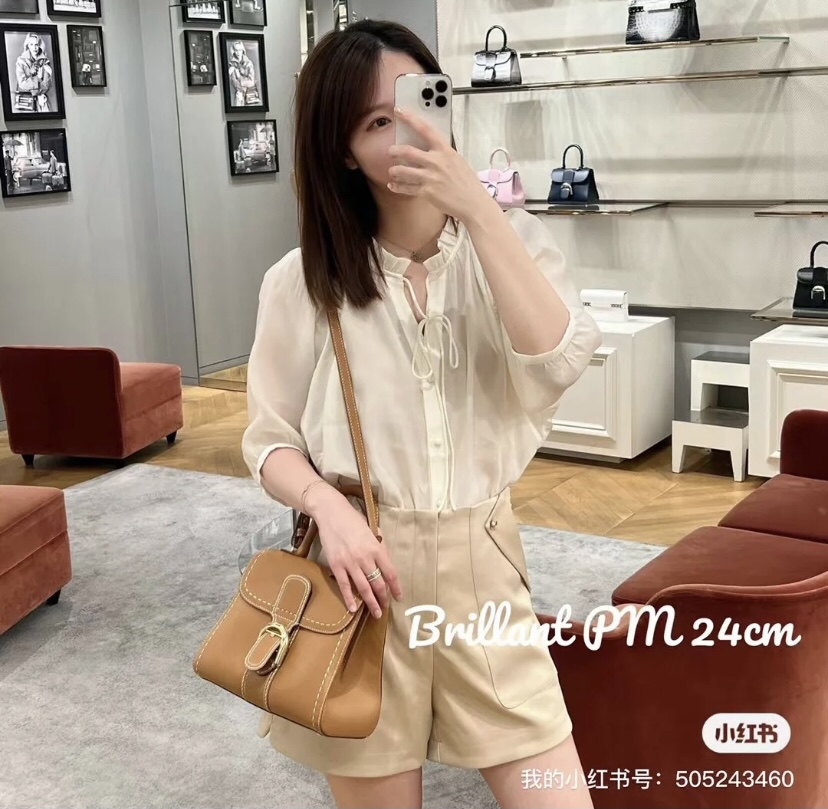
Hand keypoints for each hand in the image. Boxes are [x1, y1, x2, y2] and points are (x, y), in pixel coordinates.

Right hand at [314, 495, 402, 618]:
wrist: (331, 513)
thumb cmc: (353, 520)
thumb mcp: (372, 530)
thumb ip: (380, 546)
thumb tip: (385, 562)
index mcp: (377, 548)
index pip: (390, 573)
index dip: (396, 588)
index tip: (399, 597)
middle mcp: (365, 557)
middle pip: (378, 583)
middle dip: (384, 598)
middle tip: (386, 607)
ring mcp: (350, 562)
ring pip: (363, 588)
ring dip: (371, 602)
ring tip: (376, 613)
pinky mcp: (336, 565)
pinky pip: (344, 586)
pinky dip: (349, 599)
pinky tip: (353, 609)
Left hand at [387, 106, 496, 223]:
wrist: (473, 203)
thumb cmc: (467, 183)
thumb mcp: (457, 161)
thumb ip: (442, 154)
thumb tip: (429, 149)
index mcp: (445, 150)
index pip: (424, 129)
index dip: (409, 118)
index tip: (399, 111)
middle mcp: (436, 162)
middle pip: (407, 151)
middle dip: (394, 151)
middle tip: (390, 152)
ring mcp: (430, 177)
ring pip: (402, 171)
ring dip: (394, 171)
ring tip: (392, 171)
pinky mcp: (426, 192)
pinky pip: (406, 188)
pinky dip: (397, 187)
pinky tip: (393, 186)